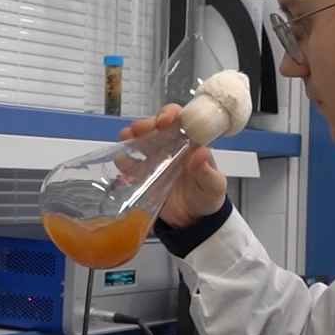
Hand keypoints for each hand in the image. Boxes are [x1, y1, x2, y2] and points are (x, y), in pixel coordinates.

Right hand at [119, 104, 226, 228]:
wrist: (194, 219)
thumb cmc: (207, 196)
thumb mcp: (214, 186)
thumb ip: (208, 171)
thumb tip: (201, 153)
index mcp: (190, 143)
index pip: (180, 120)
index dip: (171, 115)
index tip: (164, 121)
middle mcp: (171, 146)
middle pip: (156, 127)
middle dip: (146, 124)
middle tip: (139, 129)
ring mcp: (156, 159)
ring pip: (141, 141)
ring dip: (131, 136)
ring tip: (126, 137)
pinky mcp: (144, 174)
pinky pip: (132, 164)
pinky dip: (124, 160)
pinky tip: (120, 160)